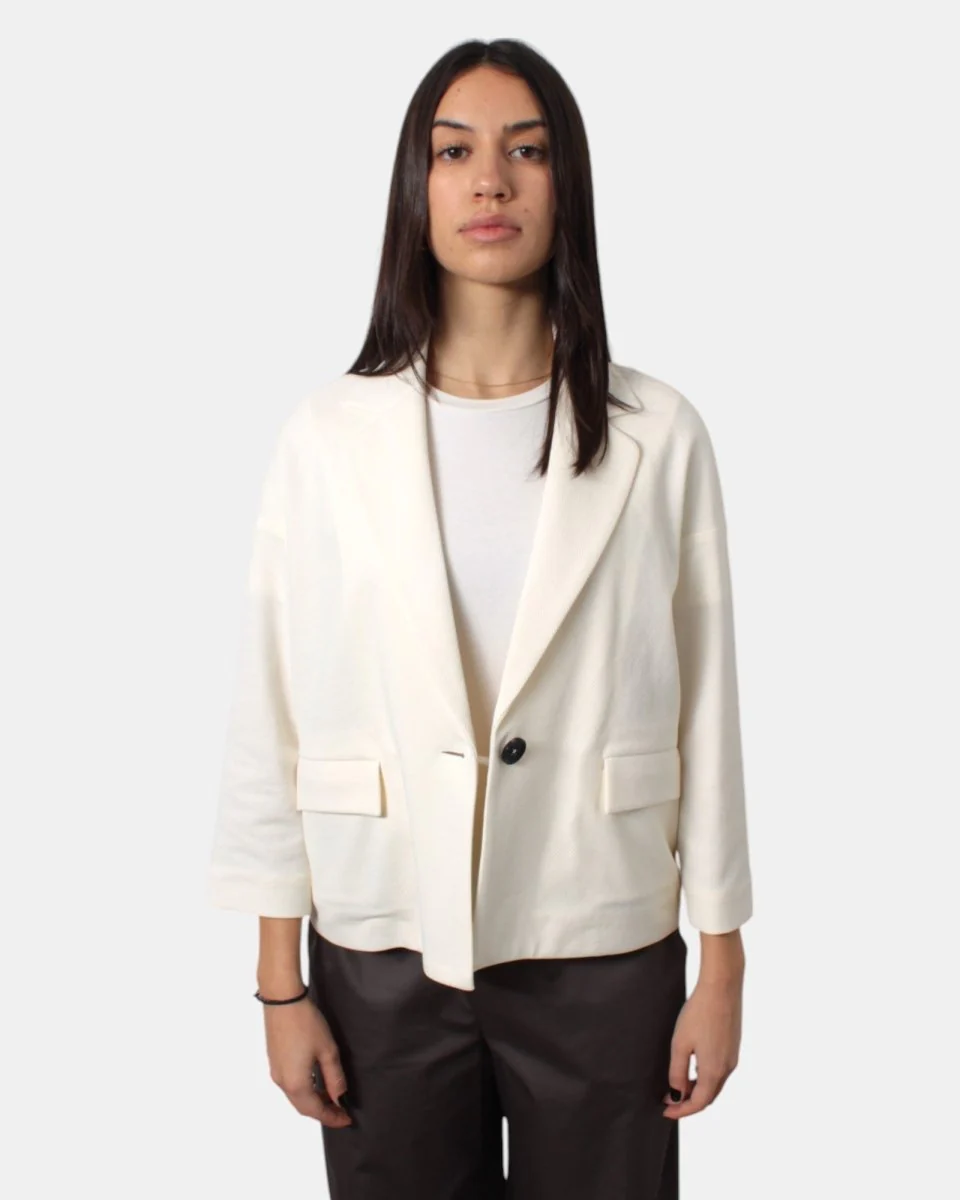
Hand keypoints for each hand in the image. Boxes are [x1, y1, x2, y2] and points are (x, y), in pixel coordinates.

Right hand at [263, 994, 352, 1127]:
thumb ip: (334, 1077)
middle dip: (323, 1111)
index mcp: (296, 1084)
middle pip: (304, 1107)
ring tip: (332, 1096)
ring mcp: (276, 1071)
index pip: (315, 1111)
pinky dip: (305, 1089)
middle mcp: (282, 1082)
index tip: (346, 1120)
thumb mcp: (327, 1050)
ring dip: (314, 1100)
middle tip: (341, 1111)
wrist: (282, 1000)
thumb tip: (339, 1096)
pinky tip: (317, 1081)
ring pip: (296, 1096)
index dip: (332, 1117)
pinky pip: (291, 1085)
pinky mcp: (275, 1061)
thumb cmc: (305, 1022)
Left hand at [661, 974, 742, 1118]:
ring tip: (677, 1086)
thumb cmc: (699, 1013)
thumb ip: (678, 1072)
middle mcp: (727, 1068)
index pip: (699, 1103)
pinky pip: (719, 1071)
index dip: (682, 1111)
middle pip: (709, 1096)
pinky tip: (692, 1068)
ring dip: (697, 1090)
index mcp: (714, 1071)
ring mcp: (732, 1057)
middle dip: (689, 1102)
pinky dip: (705, 1078)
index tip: (665, 1112)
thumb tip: (677, 1095)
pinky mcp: (733, 1046)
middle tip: (669, 1101)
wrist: (722, 987)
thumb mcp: (680, 1044)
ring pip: (715, 1084)